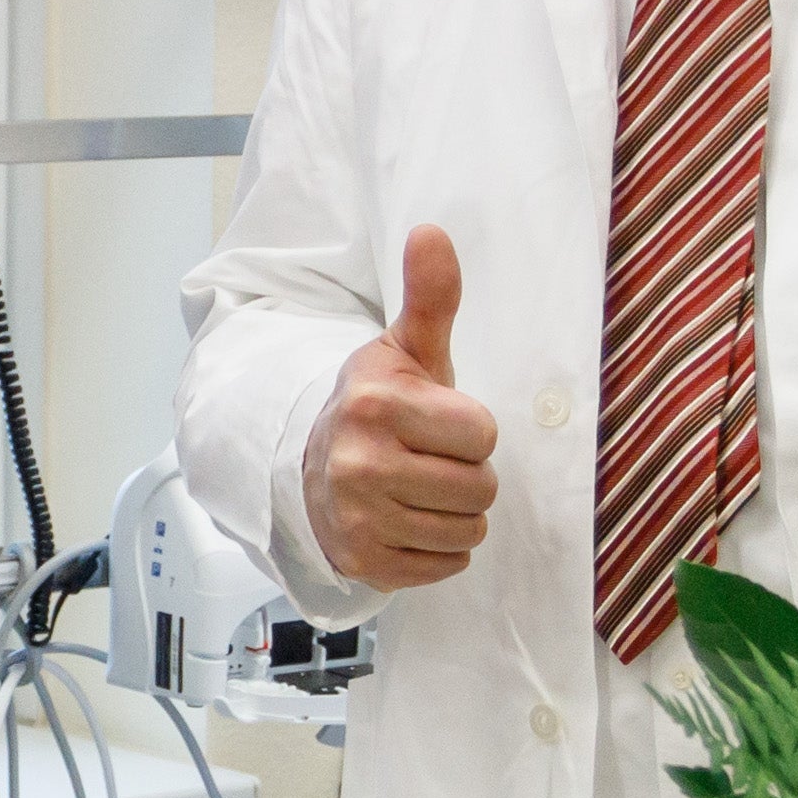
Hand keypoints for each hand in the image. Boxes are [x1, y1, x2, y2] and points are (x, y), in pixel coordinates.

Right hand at [306, 225, 499, 591]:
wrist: (314, 466)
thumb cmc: (380, 406)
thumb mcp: (405, 349)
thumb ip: (430, 296)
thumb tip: (432, 232)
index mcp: (376, 404)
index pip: (483, 435)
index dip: (471, 430)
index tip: (438, 423)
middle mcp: (361, 464)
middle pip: (481, 487)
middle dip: (468, 474)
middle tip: (431, 459)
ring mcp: (359, 519)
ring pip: (469, 530)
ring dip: (457, 513)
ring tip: (422, 489)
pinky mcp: (365, 563)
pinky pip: (448, 565)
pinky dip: (439, 549)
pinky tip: (410, 520)